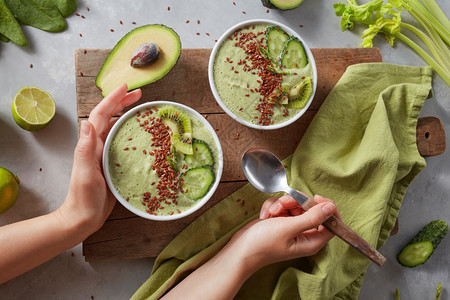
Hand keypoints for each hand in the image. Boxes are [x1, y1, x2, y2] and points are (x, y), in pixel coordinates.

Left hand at [56, 84, 141, 234]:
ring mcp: (105, 153)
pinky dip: (131, 132)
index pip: (101, 115)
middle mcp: (98, 145)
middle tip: (139, 94)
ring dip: (127, 114)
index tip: (126, 87)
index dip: (113, 99)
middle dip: (122, 102)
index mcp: (92, 144)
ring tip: (142, 108)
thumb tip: (86, 122)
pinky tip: (142, 134)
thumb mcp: (84, 173)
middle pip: (110, 117)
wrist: (83, 217)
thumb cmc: (83, 198)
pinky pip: (122, 141)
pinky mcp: (112, 163)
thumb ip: (85, 149)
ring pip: (117, 127)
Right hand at [227, 194, 338, 271]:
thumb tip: (331, 207)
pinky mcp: (280, 221)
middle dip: (296, 202)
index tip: (315, 198)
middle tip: (283, 204)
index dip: (326, 207)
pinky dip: (273, 206)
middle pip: (311, 208)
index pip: (332, 222)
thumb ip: (312, 217)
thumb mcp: (289, 228)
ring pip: (295, 204)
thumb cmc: (263, 244)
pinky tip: (265, 215)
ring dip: (282, 203)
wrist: (240, 249)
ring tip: (271, 212)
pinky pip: (283, 206)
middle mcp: (304, 234)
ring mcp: (292, 226)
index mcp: (312, 241)